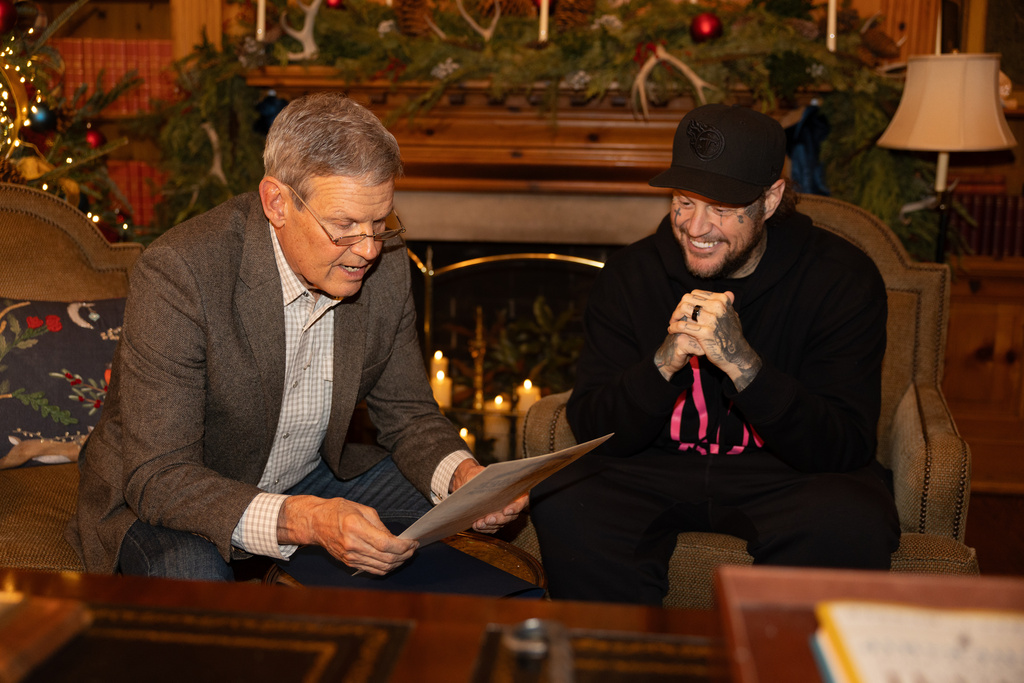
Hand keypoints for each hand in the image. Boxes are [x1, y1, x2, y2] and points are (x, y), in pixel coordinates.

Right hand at [278, 495, 417, 574]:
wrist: (315, 523)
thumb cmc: (338, 511)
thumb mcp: (362, 509)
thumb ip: (380, 526)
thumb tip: (395, 539)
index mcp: (356, 528)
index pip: (386, 544)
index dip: (403, 546)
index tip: (413, 542)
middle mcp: (353, 545)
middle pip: (386, 558)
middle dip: (404, 555)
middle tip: (413, 548)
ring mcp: (350, 557)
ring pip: (381, 567)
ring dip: (398, 563)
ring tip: (406, 554)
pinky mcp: (349, 563)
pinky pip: (373, 570)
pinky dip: (387, 567)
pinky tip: (394, 560)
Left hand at [450, 460, 527, 533]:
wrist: (468, 481)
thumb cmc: (477, 474)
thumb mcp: (479, 472)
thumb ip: (483, 477)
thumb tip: (483, 482)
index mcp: (514, 489)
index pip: (521, 500)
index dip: (515, 507)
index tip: (506, 510)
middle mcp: (511, 503)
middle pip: (510, 515)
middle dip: (499, 519)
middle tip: (489, 519)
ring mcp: (503, 513)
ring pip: (501, 523)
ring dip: (491, 525)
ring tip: (480, 523)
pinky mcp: (495, 520)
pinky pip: (492, 527)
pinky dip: (485, 528)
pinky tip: (477, 525)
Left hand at [665, 290, 761, 390]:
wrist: (736, 355)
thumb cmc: (733, 336)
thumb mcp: (733, 316)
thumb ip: (728, 304)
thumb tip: (728, 293)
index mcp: (722, 299)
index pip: (695, 293)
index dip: (686, 301)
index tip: (682, 310)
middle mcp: (718, 306)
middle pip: (687, 299)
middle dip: (678, 308)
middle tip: (675, 317)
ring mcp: (712, 319)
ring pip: (683, 309)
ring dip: (674, 316)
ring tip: (672, 323)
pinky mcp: (705, 332)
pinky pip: (683, 325)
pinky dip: (674, 327)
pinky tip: (671, 330)